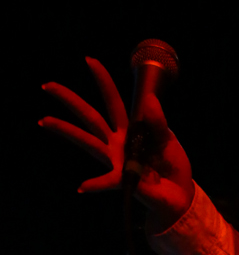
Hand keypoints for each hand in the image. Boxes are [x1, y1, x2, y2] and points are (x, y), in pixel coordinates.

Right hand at [40, 59, 193, 227]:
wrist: (178, 194)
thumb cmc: (170, 164)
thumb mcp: (167, 138)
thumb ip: (157, 121)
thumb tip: (148, 99)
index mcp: (130, 128)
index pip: (113, 101)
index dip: (102, 81)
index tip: (89, 60)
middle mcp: (117, 142)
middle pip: (90, 117)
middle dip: (69, 100)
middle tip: (47, 85)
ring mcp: (117, 160)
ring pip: (88, 142)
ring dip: (66, 130)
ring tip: (44, 120)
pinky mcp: (124, 180)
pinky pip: (108, 181)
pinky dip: (96, 184)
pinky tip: (81, 187)